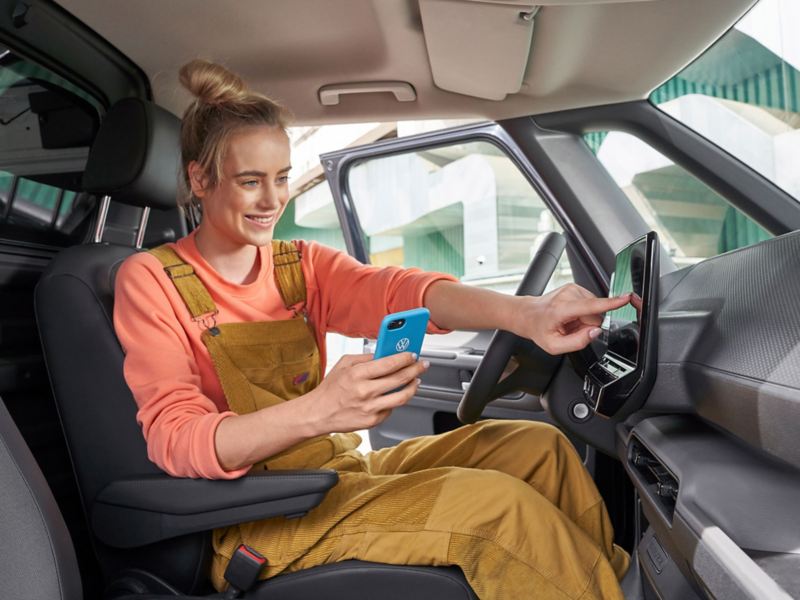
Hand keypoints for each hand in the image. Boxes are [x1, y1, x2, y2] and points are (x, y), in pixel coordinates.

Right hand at [305, 352, 428, 433]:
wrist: (318, 414)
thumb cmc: (330, 389)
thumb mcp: (343, 364)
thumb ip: (364, 358)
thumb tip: (385, 354)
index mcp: (357, 374)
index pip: (389, 364)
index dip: (405, 358)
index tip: (413, 354)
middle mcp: (365, 391)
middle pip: (399, 379)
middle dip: (415, 370)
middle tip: (422, 365)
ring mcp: (370, 408)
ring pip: (402, 397)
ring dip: (413, 387)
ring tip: (416, 381)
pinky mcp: (372, 421)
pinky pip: (391, 408)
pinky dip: (396, 400)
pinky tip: (397, 394)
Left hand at [513, 283, 630, 354]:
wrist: (527, 314)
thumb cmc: (539, 329)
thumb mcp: (554, 346)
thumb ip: (577, 342)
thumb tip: (596, 332)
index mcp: (562, 309)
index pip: (591, 306)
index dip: (611, 303)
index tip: (625, 298)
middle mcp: (568, 295)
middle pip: (595, 315)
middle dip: (587, 326)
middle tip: (570, 329)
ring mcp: (572, 289)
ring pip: (594, 310)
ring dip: (584, 319)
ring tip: (568, 322)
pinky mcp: (576, 288)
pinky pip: (590, 305)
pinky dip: (582, 313)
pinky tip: (569, 316)